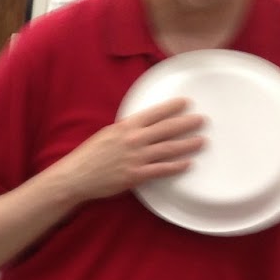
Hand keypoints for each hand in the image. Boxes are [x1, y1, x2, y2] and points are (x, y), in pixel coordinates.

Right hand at [51, 98, 204, 203]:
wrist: (76, 176)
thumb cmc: (89, 155)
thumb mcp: (107, 134)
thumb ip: (126, 130)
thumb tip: (141, 126)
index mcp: (126, 126)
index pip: (155, 113)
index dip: (172, 107)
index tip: (186, 103)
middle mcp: (134, 139)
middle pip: (167, 129)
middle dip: (187, 123)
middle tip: (203, 120)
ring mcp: (136, 157)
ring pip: (168, 149)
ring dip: (188, 144)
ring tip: (202, 141)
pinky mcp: (135, 175)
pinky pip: (161, 169)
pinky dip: (176, 166)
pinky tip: (188, 164)